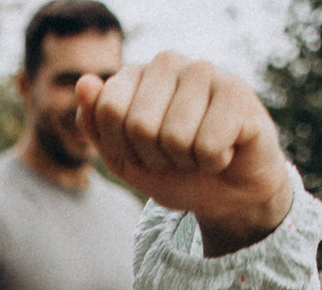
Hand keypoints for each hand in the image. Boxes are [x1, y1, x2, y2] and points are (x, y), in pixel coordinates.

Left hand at [80, 53, 293, 253]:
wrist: (228, 194)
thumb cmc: (176, 171)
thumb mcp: (123, 158)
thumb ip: (96, 124)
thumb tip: (84, 82)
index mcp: (136, 74)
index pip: (108, 110)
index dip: (123, 148)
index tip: (143, 153)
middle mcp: (169, 63)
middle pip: (140, 124)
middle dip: (156, 158)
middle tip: (176, 156)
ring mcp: (204, 72)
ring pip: (175, 137)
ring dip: (187, 161)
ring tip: (200, 152)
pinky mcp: (237, 93)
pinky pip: (208, 145)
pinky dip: (214, 162)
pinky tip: (225, 150)